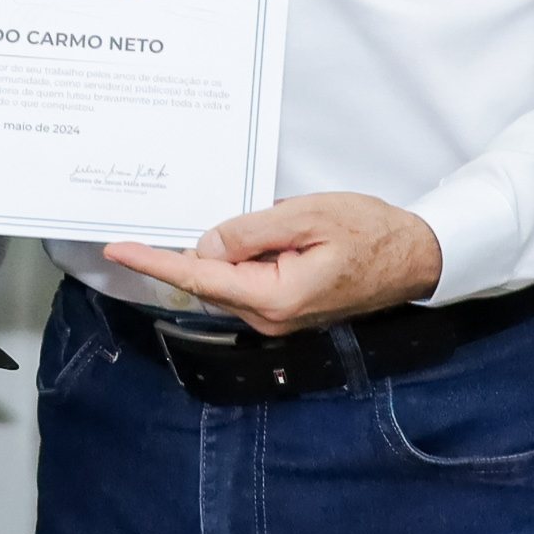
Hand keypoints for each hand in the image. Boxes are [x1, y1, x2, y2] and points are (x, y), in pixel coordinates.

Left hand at [102, 194, 444, 335]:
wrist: (415, 258)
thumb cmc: (372, 233)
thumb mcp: (308, 217)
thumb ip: (251, 231)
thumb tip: (205, 245)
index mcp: (274, 297)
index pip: (197, 277)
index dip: (153, 262)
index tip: (118, 249)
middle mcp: (269, 317)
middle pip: (208, 279)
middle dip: (191, 248)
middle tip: (200, 215)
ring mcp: (277, 318)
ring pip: (226, 279)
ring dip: (226, 250)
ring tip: (263, 220)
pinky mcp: (284, 309)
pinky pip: (246, 281)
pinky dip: (241, 258)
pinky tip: (261, 233)